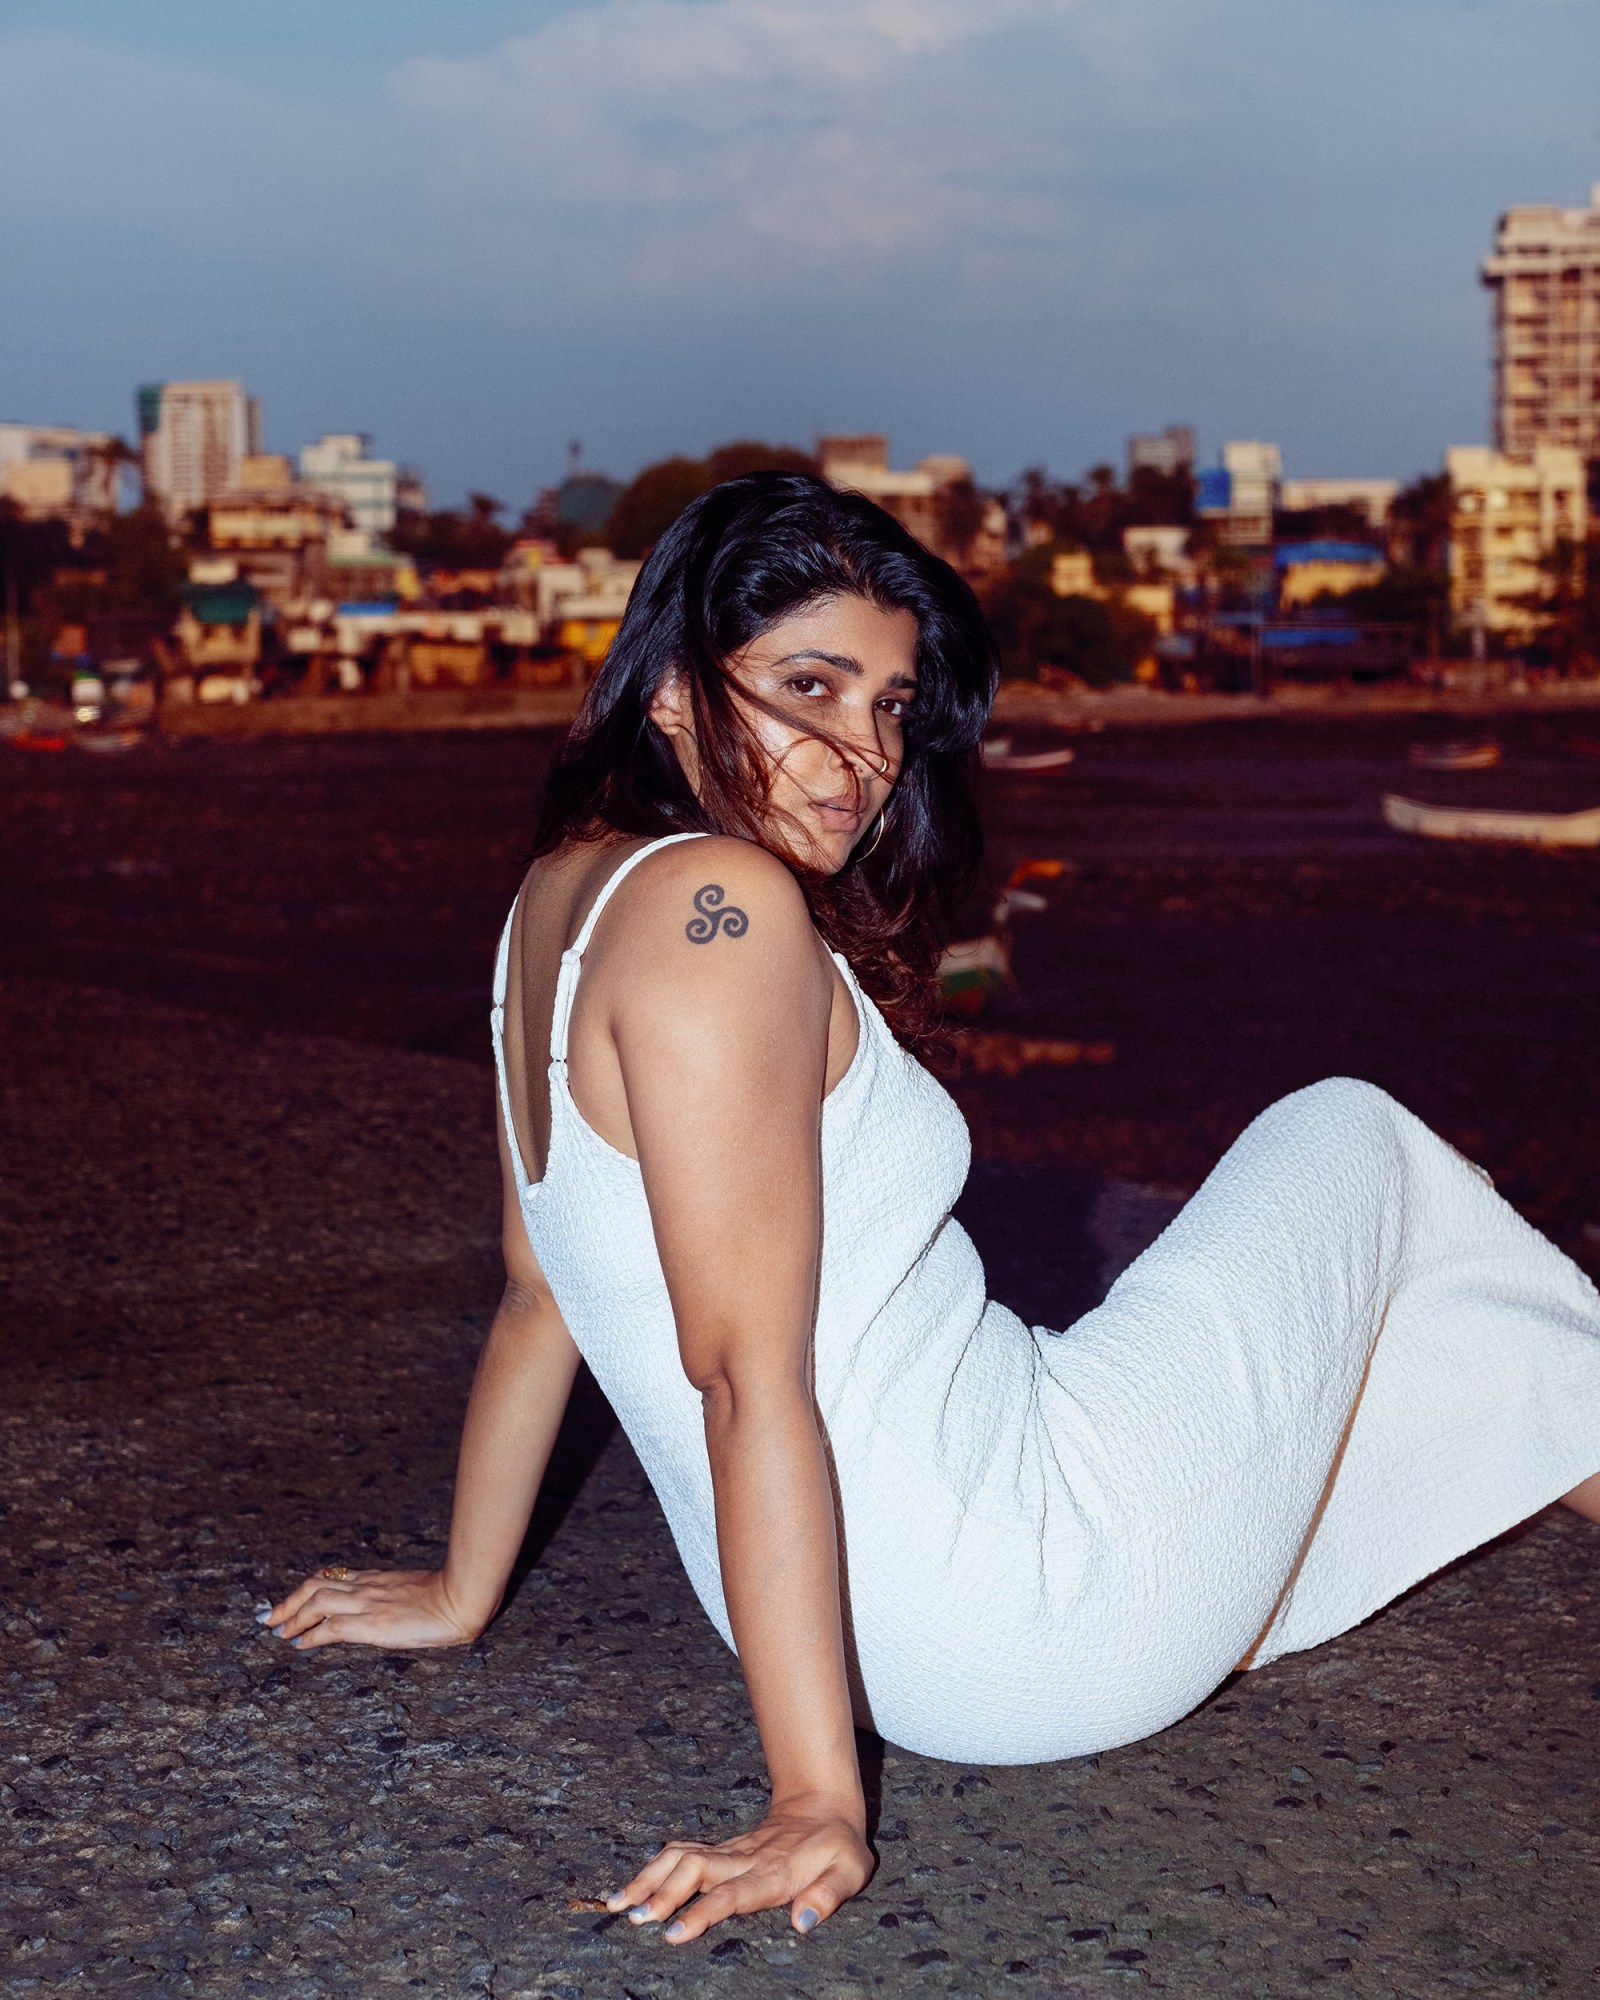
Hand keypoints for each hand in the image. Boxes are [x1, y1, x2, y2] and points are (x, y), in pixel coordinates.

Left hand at [259, 1567, 481, 1650]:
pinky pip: (333, 1627)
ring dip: (292, 1617)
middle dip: (289, 1602)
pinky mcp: (372, 1624)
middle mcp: (366, 1587)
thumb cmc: (447, 1596)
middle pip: (315, 1586)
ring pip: (317, 1602)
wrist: (461, 1597)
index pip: (331, 1578)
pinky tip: (300, 1645)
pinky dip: (312, 1635)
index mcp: (376, 1579)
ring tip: (278, 1632)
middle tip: (270, 1617)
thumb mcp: (413, 1592)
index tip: (290, 1602)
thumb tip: (383, 1609)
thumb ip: (393, 1596)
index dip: (305, 1590)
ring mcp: (368, 1604)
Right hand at [607, 1797, 873, 1943]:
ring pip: (680, 1856)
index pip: (730, 1893)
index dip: (701, 1913)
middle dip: (661, 1892)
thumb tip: (802, 1922)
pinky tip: (630, 1888)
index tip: (673, 1934)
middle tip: (633, 1919)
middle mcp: (743, 1860)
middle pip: (693, 1869)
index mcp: (772, 1872)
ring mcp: (728, 1851)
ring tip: (617, 1903)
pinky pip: (680, 1854)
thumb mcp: (851, 1869)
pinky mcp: (720, 1849)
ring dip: (648, 1877)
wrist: (823, 1803)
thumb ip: (828, 1895)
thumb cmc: (838, 1845)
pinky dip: (652, 1869)